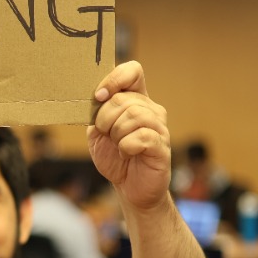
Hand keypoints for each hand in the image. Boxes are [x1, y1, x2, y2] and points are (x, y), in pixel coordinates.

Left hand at [87, 61, 170, 210]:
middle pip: (124, 99)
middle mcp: (151, 109)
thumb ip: (96, 113)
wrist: (129, 187)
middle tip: (105, 133)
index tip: (98, 96)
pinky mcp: (162, 146)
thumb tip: (95, 97)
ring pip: (133, 116)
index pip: (132, 71)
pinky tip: (127, 153)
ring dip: (116, 133)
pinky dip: (126, 146)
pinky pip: (141, 137)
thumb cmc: (114, 156)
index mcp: (136, 100)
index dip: (114, 79)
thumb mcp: (97, 131)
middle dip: (104, 118)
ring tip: (117, 145)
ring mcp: (159, 127)